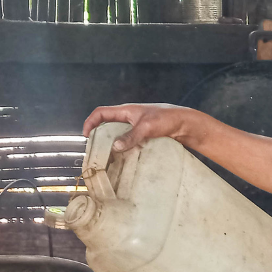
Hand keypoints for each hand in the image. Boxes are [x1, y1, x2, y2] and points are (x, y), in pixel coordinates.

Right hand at [82, 104, 198, 151]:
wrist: (186, 125)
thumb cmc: (168, 119)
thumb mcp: (147, 127)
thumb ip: (131, 136)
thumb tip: (115, 147)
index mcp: (127, 111)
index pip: (101, 113)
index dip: (90, 122)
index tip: (85, 136)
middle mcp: (129, 118)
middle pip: (107, 126)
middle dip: (99, 137)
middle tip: (95, 151)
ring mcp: (137, 128)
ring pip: (118, 136)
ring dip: (112, 145)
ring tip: (108, 158)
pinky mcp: (144, 137)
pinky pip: (129, 143)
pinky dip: (125, 150)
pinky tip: (124, 160)